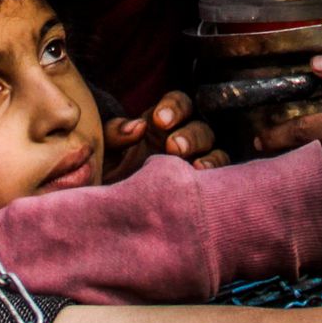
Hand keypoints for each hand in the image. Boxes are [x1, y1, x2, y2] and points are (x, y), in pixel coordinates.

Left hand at [102, 90, 227, 181]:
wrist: (107, 217)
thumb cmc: (104, 179)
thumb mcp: (103, 153)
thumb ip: (115, 133)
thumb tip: (139, 126)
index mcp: (159, 126)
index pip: (178, 104)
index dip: (174, 107)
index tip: (160, 120)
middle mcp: (181, 141)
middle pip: (199, 127)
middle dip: (189, 135)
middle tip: (174, 147)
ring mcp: (194, 164)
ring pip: (214, 150)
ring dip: (207, 155)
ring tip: (195, 166)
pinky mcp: (200, 187)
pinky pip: (218, 176)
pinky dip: (216, 173)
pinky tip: (201, 178)